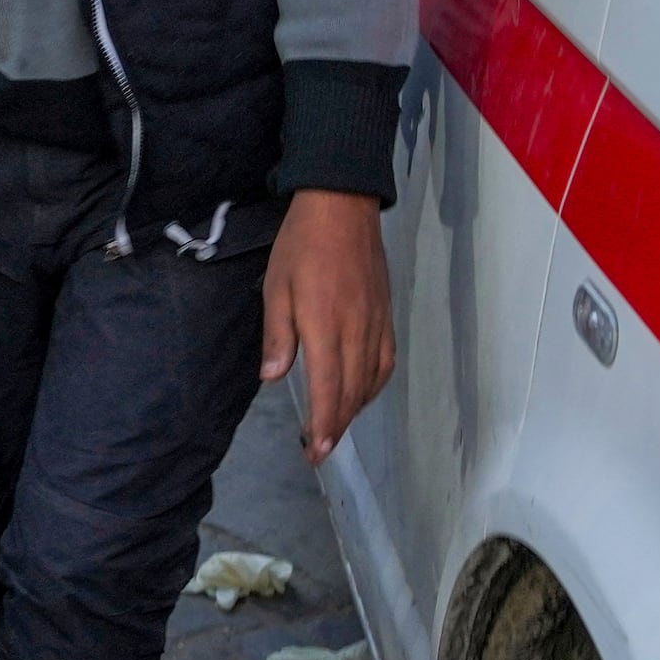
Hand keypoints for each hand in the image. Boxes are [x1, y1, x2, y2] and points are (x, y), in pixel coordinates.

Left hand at [264, 190, 395, 458]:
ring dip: (354, 409)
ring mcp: (376, 324)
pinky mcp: (386, 315)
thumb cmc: (301, 246)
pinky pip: (385, 361)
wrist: (342, 207)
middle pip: (351, 392)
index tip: (317, 451)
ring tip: (336, 426)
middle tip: (321, 450)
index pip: (327, 388)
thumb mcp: (276, 288)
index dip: (324, 424)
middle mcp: (356, 332)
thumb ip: (278, 336)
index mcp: (325, 327)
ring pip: (370, 381)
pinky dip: (374, 385)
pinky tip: (362, 392)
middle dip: (336, 426)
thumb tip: (273, 377)